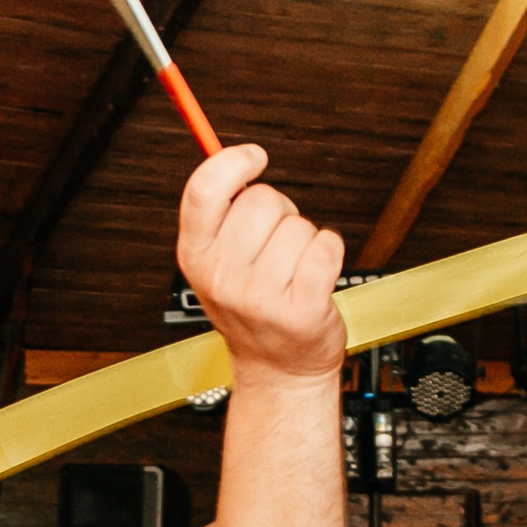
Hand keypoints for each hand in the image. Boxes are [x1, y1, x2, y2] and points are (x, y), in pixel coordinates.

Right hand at [177, 145, 347, 385]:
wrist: (278, 369)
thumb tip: (236, 159)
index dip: (232, 161)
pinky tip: (316, 272)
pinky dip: (330, 251)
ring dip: (305, 239)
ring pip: (298, 225)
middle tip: (276, 244)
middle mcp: (222, 277)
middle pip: (261, 200)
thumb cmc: (253, 310)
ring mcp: (259, 297)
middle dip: (279, 211)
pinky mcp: (300, 309)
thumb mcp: (216, 264)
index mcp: (195, 256)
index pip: (204, 190)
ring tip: (293, 269)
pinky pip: (326, 246)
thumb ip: (220, 215)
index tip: (254, 157)